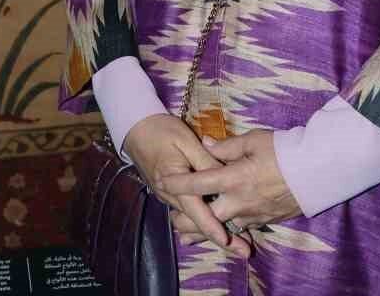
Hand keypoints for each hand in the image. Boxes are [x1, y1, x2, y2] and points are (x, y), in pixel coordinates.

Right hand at [122, 114, 246, 254]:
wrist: (136, 128)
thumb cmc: (161, 131)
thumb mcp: (186, 140)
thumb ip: (206, 160)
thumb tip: (226, 176)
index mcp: (174, 182)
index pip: (196, 210)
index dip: (212, 227)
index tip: (228, 240)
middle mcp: (171, 196)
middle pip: (196, 223)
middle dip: (219, 238)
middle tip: (243, 251)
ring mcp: (169, 198)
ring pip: (193, 220)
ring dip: (212, 231)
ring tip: (237, 244)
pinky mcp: (170, 195)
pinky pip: (188, 212)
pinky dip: (203, 220)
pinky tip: (219, 226)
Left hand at [161, 129, 300, 242]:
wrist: (316, 171)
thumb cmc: (284, 150)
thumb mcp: (253, 140)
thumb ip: (226, 147)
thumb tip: (204, 145)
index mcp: (233, 179)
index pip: (198, 184)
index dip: (178, 183)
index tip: (162, 181)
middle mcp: (240, 202)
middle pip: (206, 218)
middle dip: (187, 222)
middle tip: (173, 221)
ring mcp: (253, 214)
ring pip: (223, 228)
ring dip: (205, 231)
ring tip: (188, 236)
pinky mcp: (265, 220)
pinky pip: (241, 227)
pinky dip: (229, 229)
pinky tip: (222, 230)